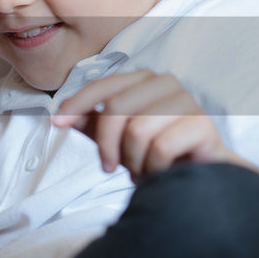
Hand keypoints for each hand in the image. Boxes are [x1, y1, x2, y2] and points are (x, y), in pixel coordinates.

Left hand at [49, 70, 232, 178]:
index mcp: (142, 79)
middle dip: (107, 145)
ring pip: (137, 130)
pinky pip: (160, 148)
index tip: (56, 123)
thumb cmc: (153, 153)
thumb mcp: (115, 137)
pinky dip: (153, 167)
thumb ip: (91, 123)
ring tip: (141, 169)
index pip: (102, 86)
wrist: (197, 177)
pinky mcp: (202, 124)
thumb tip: (61, 114)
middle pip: (115, 110)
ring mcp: (186, 100)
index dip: (76, 104)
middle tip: (110, 166)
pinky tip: (159, 171)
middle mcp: (165, 82)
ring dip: (133, 159)